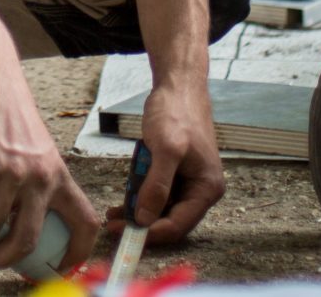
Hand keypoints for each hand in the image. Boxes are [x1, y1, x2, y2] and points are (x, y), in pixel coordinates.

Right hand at [0, 40, 100, 271]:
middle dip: (4, 258)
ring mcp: (10, 173)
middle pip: (28, 240)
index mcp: (58, 173)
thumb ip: (32, 173)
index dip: (76, 253)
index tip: (58, 266)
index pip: (84, 222)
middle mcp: (39, 177)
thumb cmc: (6, 106)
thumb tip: (17, 209)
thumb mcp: (34, 145)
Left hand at [104, 76, 222, 245]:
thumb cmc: (176, 112)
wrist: (177, 86)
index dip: (151, 233)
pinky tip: (123, 200)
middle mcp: (201, 189)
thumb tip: (144, 219)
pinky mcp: (176, 172)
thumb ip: (156, 185)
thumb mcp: (165, 148)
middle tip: (113, 225)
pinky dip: (141, 197)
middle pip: (171, 220)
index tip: (124, 234)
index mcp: (207, 188)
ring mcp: (189, 181)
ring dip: (139, 213)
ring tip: (113, 214)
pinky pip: (159, 193)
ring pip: (162, 208)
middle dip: (143, 225)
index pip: (179, 225)